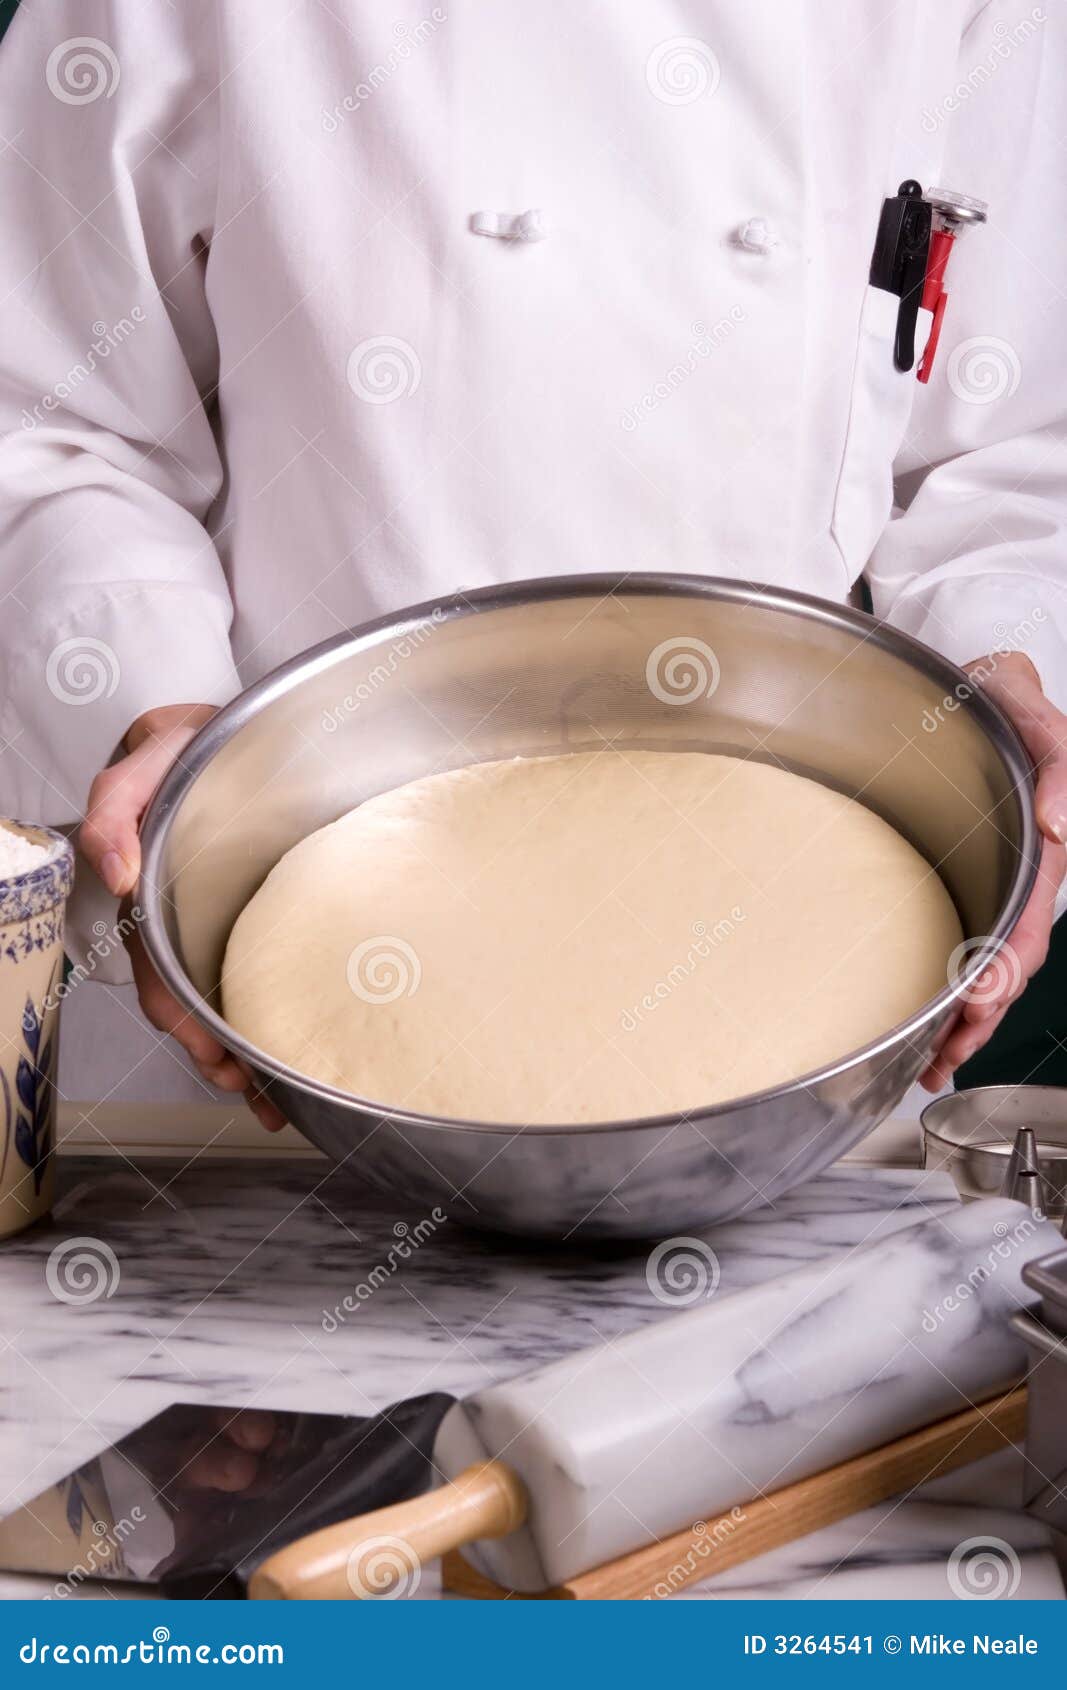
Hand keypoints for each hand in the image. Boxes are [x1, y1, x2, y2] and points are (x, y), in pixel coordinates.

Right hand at [78, 704, 285, 1130]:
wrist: (246, 726)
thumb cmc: (192, 745)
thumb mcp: (147, 761)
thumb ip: (118, 808)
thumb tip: (118, 875)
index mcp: (151, 888)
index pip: (154, 962)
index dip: (175, 1010)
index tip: (204, 1049)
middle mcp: (179, 911)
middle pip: (185, 995)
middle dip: (207, 1046)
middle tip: (238, 1081)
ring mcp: (218, 916)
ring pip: (216, 995)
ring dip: (234, 1048)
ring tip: (264, 1091)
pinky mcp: (257, 917)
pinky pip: (258, 970)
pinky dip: (266, 1016)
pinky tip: (286, 1057)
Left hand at [921, 651, 1066, 1089]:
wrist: (971, 689)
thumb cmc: (999, 699)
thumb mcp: (1029, 712)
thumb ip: (1055, 763)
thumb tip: (1062, 826)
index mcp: (1043, 849)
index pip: (1030, 921)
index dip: (1006, 965)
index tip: (979, 996)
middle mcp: (1022, 879)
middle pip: (1009, 963)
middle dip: (979, 1014)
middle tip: (944, 1051)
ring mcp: (992, 889)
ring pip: (986, 970)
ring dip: (963, 1022)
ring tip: (932, 1064)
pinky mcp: (962, 891)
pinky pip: (960, 952)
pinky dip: (948, 998)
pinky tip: (929, 1035)